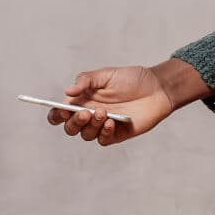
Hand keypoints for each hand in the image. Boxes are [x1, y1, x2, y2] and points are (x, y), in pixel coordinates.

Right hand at [51, 65, 173, 144]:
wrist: (157, 88)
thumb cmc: (132, 79)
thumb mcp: (106, 75)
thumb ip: (86, 81)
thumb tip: (67, 92)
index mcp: (83, 100)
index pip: (62, 112)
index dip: (57, 115)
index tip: (62, 110)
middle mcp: (90, 114)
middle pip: (71, 127)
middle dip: (74, 122)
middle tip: (85, 112)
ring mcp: (103, 125)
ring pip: (86, 135)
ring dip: (91, 125)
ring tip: (103, 112)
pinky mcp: (116, 134)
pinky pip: (103, 139)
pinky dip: (104, 132)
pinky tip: (111, 122)